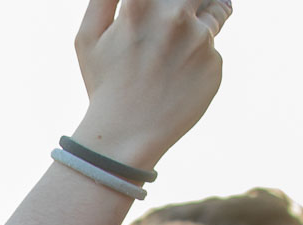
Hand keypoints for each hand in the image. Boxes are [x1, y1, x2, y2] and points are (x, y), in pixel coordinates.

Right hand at [71, 0, 228, 170]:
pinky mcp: (214, 62)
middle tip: (182, 15)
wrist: (126, 134)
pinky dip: (201, 57)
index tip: (165, 8)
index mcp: (140, 5)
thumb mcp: (87, 37)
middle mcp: (174, 16)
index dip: (165, 2)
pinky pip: (212, 49)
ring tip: (182, 43)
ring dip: (205, 18)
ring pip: (214, 10)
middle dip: (193, 2)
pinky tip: (180, 78)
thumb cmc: (104, 84)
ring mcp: (198, 39)